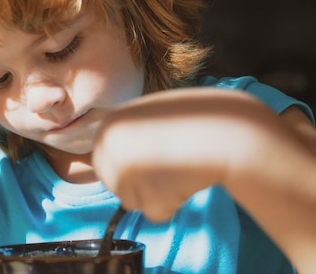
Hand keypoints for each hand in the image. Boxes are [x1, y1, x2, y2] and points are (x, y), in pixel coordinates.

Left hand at [92, 88, 272, 221]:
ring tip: (179, 167)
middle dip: (137, 183)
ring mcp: (125, 171)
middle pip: (113, 184)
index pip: (100, 161)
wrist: (227, 129)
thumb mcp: (147, 116)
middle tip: (167, 164)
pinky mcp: (147, 194)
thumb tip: (101, 159)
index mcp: (109, 124)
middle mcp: (110, 147)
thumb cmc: (192, 119)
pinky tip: (186, 179)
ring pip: (132, 202)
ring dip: (155, 193)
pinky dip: (171, 203)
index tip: (150, 158)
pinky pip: (153, 213)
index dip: (127, 165)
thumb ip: (124, 136)